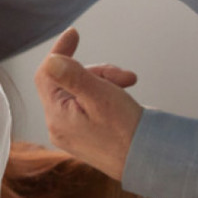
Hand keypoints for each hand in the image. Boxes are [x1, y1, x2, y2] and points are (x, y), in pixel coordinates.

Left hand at [34, 27, 142, 180]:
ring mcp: (70, 133)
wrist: (150, 164)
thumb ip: (73, 77)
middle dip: (97, 73)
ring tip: (130, 86)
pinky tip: (123, 100)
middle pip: (67, 82)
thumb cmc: (127, 132)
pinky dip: (104, 97)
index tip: (75, 34)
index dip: (59, 51)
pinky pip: (87, 106)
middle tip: (126, 77)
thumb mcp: (99, 97)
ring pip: (80, 92)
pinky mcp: (84, 137)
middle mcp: (58, 126)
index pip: (46, 73)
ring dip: (105, 83)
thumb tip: (50, 60)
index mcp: (56, 116)